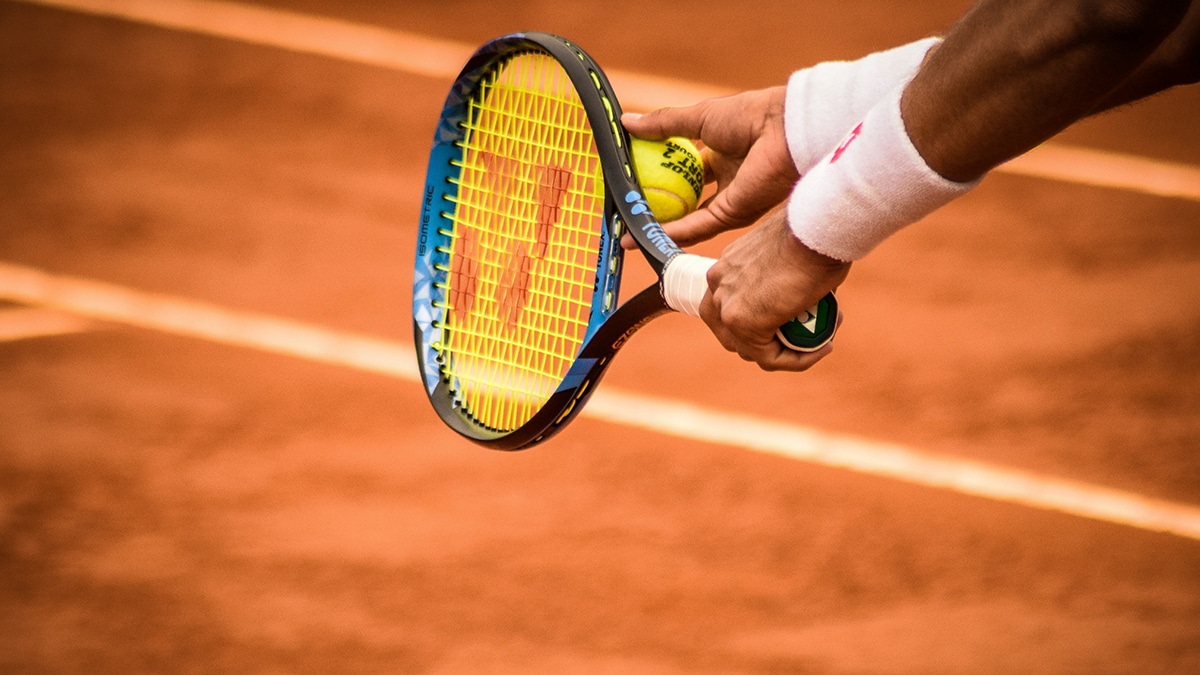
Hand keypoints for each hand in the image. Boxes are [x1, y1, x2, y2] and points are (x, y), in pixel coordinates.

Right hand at [622, 87, 798, 247]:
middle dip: (655, 207)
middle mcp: (725, 180)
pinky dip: (670, 232)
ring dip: (658, 226)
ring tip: (627, 233)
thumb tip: (626, 123)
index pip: (682, 170)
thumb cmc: (749, 116)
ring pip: (687, 219)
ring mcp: (729, 200)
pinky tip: (645, 235)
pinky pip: (696, 227)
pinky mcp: (732, 215)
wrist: (783, 131)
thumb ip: (663, 124)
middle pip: (684, 199)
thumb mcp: (698, 117)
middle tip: (626, 211)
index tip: (630, 179)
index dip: (657, 175)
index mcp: (720, 154)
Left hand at [701, 208, 850, 371]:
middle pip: (732, 333)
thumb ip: (783, 276)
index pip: (730, 308)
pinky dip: (797, 360)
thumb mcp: (790, 253)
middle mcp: (718, 285)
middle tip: (805, 337)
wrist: (815, 226)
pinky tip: (823, 347)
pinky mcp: (742, 322)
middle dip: (768, 342)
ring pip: (751, 350)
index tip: (795, 321)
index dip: (760, 323)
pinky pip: (770, 357)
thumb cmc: (814, 232)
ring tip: (822, 340)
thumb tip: (801, 295)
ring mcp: (726, 305)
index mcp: (726, 266)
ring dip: (788, 353)